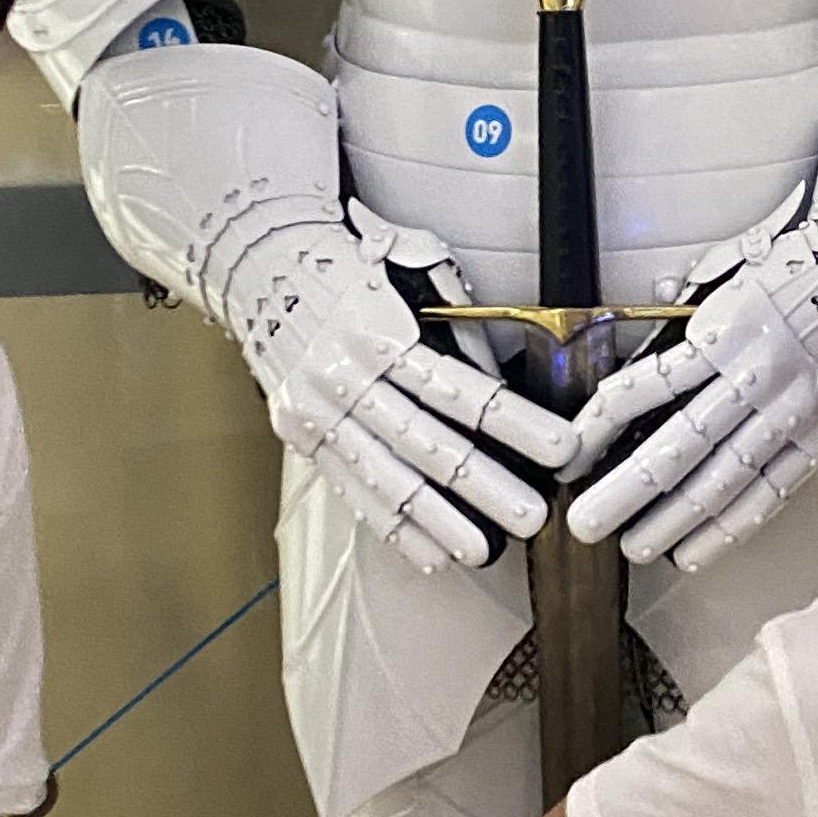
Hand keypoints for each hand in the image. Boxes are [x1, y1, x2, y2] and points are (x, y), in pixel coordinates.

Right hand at [221, 222, 575, 574]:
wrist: (258, 264)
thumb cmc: (347, 269)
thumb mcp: (410, 273)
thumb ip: (455, 326)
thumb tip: (500, 379)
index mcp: (380, 335)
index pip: (459, 389)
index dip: (513, 422)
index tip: (559, 448)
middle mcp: (348, 377)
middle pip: (427, 443)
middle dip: (484, 485)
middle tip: (531, 516)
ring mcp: (320, 412)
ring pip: (388, 477)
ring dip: (439, 520)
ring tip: (481, 551)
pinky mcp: (302, 435)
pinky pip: (353, 490)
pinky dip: (392, 526)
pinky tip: (428, 552)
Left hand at [563, 222, 817, 568]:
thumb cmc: (794, 279)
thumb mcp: (726, 282)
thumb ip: (681, 321)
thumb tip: (640, 346)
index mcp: (723, 334)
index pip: (649, 386)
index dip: (604, 425)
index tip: (573, 453)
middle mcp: (755, 376)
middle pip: (680, 445)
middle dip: (627, 491)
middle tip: (588, 521)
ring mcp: (790, 412)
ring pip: (723, 478)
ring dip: (673, 520)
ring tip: (635, 547)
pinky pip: (770, 491)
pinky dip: (730, 526)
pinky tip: (695, 549)